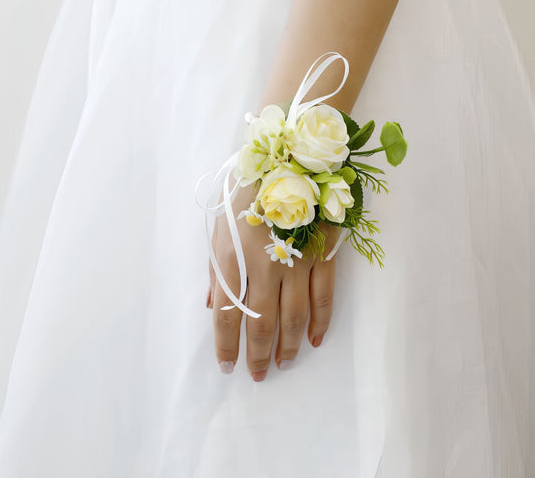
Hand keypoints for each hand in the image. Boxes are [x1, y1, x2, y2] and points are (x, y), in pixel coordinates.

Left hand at [206, 183, 338, 380]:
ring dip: (288, 346)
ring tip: (283, 363)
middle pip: (262, 324)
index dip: (225, 346)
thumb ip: (215, 269)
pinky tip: (316, 340)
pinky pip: (324, 297)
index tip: (227, 367)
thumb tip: (210, 306)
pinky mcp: (324, 255)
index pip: (226, 315)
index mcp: (233, 258)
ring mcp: (298, 262)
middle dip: (257, 354)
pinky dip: (321, 323)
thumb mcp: (220, 226)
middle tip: (257, 375)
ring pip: (294, 318)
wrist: (290, 158)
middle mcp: (264, 266)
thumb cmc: (248, 192)